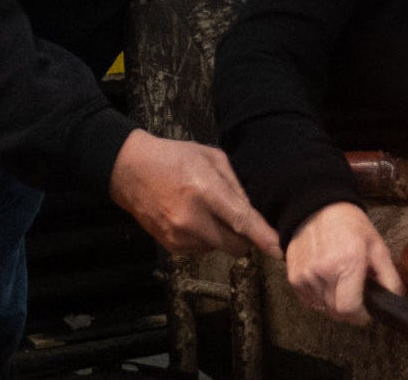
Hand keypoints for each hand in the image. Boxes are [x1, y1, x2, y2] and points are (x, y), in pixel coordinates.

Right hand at [109, 129, 281, 257]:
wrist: (129, 171)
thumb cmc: (174, 158)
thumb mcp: (210, 157)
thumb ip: (235, 185)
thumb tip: (252, 212)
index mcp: (205, 191)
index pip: (241, 221)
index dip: (262, 237)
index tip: (278, 250)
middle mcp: (192, 218)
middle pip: (235, 245)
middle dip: (244, 237)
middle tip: (236, 219)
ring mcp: (179, 235)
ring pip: (218, 249)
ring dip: (220, 236)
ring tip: (204, 211)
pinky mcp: (170, 246)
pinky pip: (200, 250)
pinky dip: (203, 239)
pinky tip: (190, 219)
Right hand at [285, 201, 401, 325]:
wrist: (317, 207)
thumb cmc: (349, 225)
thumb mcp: (377, 246)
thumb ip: (389, 277)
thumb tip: (395, 300)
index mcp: (347, 263)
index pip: (349, 309)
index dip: (360, 317)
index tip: (366, 313)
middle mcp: (324, 271)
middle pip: (336, 312)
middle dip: (349, 310)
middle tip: (355, 294)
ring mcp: (306, 274)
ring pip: (322, 307)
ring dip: (333, 303)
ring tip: (339, 283)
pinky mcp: (294, 276)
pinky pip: (308, 300)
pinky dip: (318, 297)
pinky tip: (325, 281)